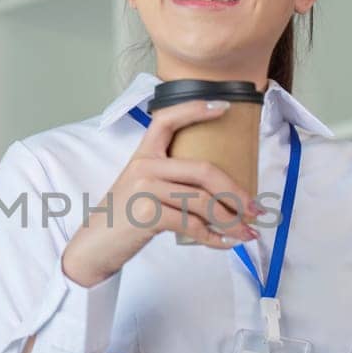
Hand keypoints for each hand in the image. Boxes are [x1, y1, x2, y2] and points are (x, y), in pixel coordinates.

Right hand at [61, 99, 265, 287]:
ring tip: (247, 231)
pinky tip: (225, 243)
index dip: (196, 110)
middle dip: (236, 192)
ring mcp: (145, 189)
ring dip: (231, 221)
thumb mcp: (142, 187)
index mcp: (143, 154)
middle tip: (256, 208)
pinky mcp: (148, 214)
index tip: (224, 107)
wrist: (95, 245)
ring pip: (202, 202)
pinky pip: (192, 225)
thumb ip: (170, 179)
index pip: (168, 120)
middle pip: (203, 171)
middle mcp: (144, 166)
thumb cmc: (124, 216)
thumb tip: (219, 190)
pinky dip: (214, 238)